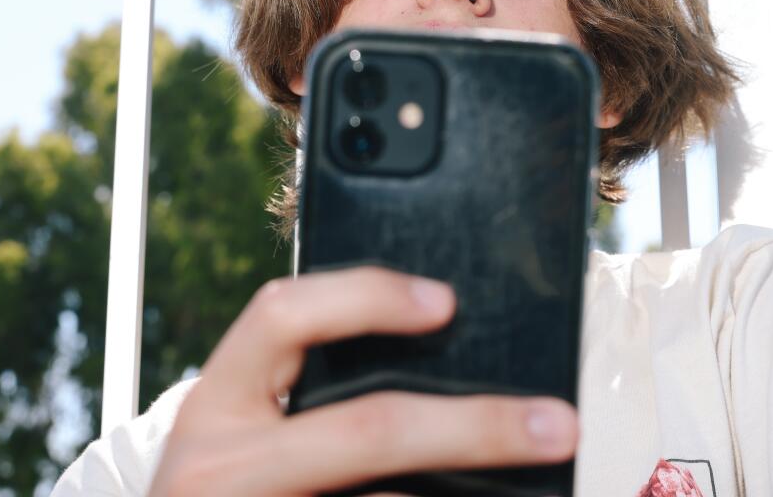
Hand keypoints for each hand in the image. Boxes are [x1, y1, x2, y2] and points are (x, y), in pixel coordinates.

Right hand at [148, 266, 578, 495]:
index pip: (280, 315)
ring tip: (531, 473)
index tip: (446, 301)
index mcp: (214, 404)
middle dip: (478, 425)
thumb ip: (316, 391)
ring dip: (468, 490)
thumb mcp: (249, 430)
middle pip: (370, 429)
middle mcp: (221, 466)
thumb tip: (451, 358)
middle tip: (557, 424)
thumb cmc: (237, 482)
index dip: (365, 296)